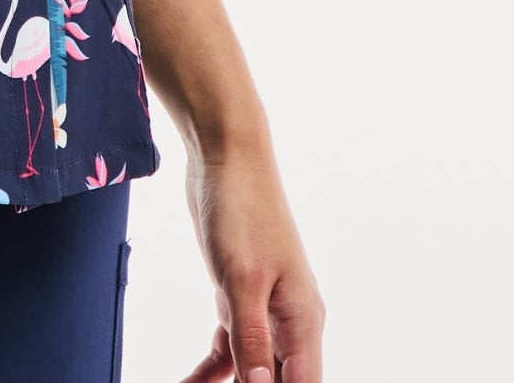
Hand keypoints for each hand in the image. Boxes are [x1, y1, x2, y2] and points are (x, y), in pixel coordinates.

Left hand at [177, 146, 324, 382]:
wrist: (226, 154)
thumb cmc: (243, 207)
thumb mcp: (242, 279)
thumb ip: (252, 339)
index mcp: (303, 321)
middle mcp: (289, 321)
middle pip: (277, 381)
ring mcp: (264, 309)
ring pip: (252, 370)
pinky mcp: (238, 296)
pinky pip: (230, 347)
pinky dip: (211, 370)